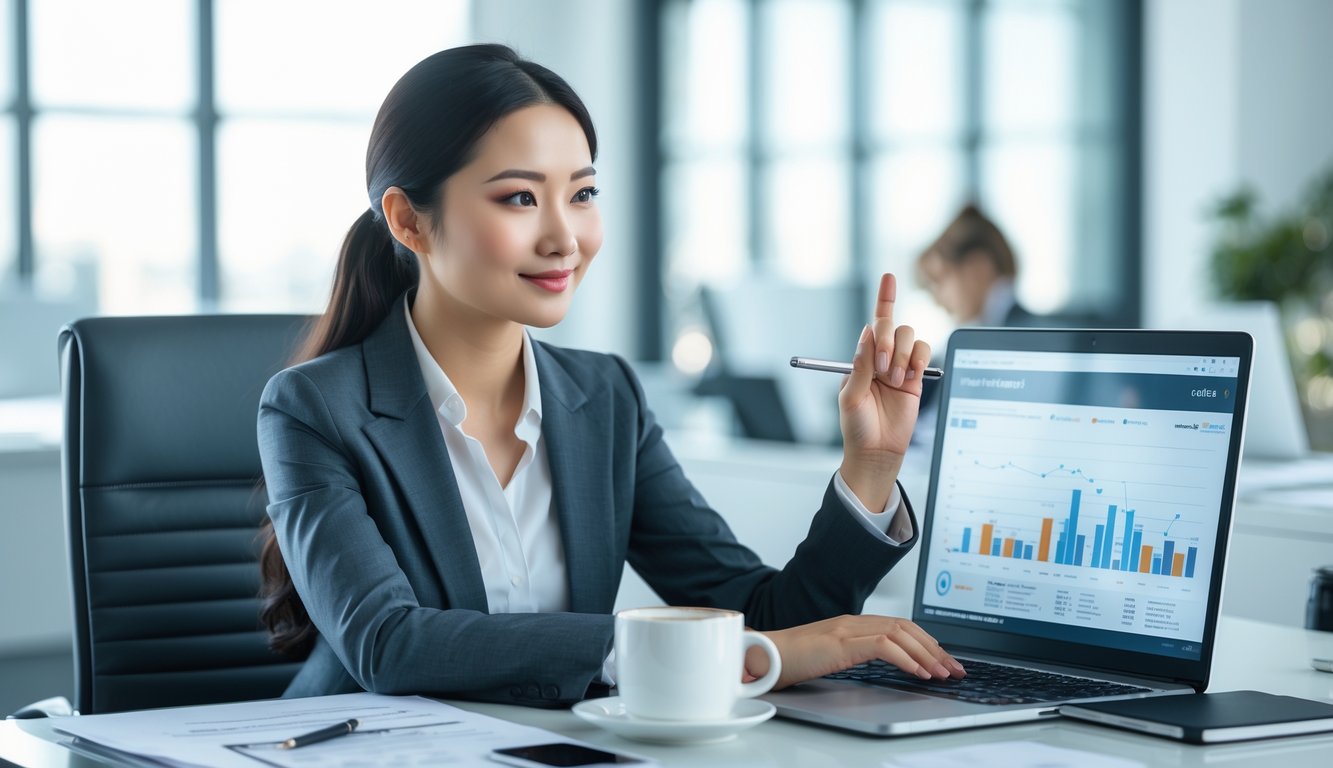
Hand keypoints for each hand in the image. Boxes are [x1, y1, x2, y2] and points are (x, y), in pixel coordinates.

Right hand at [746, 615, 964, 689]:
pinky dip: (906, 658)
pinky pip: (883, 646)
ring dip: (927, 654)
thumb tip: (879, 665)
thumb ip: (852, 654)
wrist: (762, 657)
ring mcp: (847, 629)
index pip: (899, 626)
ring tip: (943, 673)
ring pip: (900, 633)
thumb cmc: (788, 660)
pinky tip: (918, 672)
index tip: (943, 661)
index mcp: (851, 624)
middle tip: (955, 668)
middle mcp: (853, 621)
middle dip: (936, 648)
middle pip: (906, 627)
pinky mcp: (841, 642)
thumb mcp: (828, 657)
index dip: (926, 642)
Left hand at [837, 273, 930, 509]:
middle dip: (887, 341)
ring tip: (893, 380)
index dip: (884, 298)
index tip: (889, 277)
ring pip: (911, 337)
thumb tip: (866, 336)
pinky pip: (924, 354)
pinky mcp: (917, 377)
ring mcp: (901, 366)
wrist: (877, 451)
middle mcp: (882, 357)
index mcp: (862, 358)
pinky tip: (909, 377)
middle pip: (892, 326)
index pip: (873, 323)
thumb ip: (861, 366)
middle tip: (882, 368)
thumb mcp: (851, 396)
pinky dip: (918, 360)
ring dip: (902, 354)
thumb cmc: (857, 426)